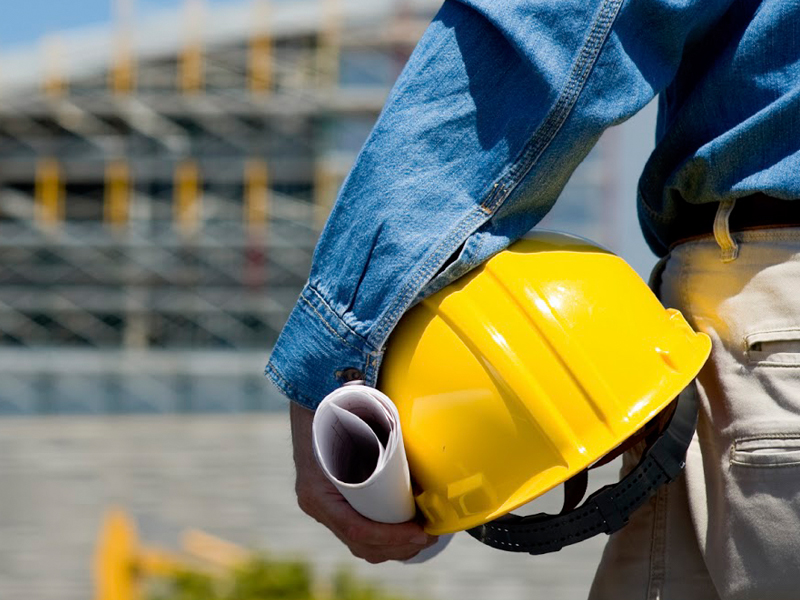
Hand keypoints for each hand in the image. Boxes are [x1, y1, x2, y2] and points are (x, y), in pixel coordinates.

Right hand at [290, 402, 437, 562]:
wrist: (312, 404)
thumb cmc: (337, 411)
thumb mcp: (354, 422)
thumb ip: (380, 430)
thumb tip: (417, 446)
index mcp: (318, 492)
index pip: (357, 529)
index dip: (391, 536)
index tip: (420, 531)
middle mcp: (317, 506)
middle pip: (361, 545)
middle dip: (399, 547)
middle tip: (430, 534)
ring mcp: (323, 509)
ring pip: (360, 545)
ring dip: (394, 547)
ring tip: (423, 535)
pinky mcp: (334, 506)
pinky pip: (358, 533)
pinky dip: (383, 540)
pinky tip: (406, 534)